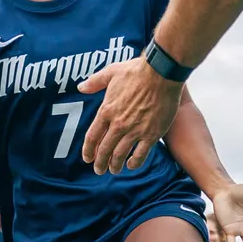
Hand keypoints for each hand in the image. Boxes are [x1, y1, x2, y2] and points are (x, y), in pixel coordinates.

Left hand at [79, 54, 182, 174]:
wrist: (161, 73)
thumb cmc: (137, 71)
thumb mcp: (111, 72)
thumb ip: (95, 82)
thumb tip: (81, 88)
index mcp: (106, 111)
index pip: (92, 137)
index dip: (88, 150)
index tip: (88, 158)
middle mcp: (118, 124)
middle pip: (104, 150)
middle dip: (100, 163)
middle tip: (99, 170)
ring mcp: (135, 130)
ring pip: (120, 155)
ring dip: (115, 165)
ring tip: (114, 170)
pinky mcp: (151, 134)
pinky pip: (140, 154)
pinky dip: (134, 163)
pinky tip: (131, 165)